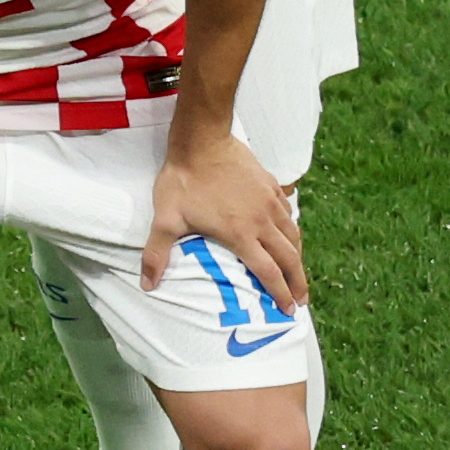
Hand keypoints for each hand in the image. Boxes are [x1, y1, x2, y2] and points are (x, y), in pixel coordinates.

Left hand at [143, 129, 305, 313]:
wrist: (201, 141)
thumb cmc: (183, 181)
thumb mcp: (165, 219)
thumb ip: (157, 254)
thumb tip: (147, 284)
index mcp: (241, 234)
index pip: (268, 272)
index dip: (280, 293)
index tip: (288, 309)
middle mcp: (262, 221)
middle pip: (289, 258)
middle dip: (298, 282)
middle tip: (301, 300)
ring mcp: (270, 202)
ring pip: (294, 234)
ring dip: (298, 256)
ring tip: (299, 272)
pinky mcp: (271, 185)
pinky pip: (289, 212)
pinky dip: (292, 228)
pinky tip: (289, 232)